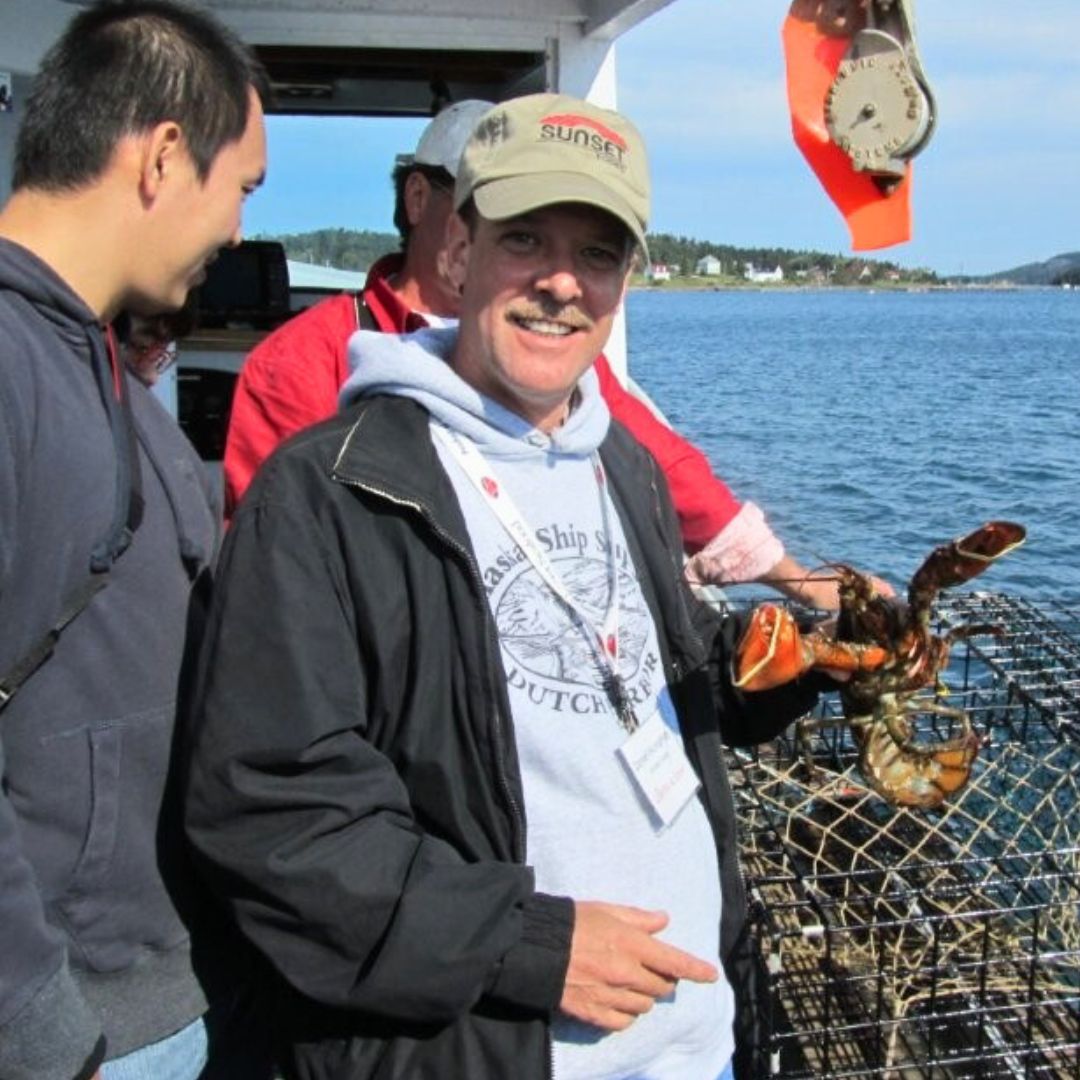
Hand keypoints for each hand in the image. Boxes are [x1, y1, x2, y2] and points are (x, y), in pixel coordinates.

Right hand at [560, 901, 717, 1030]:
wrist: (534, 948)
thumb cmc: (570, 922)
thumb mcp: (606, 910)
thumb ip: (638, 918)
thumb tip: (663, 921)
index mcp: (631, 944)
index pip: (675, 961)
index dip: (697, 970)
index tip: (711, 975)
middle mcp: (626, 974)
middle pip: (662, 986)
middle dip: (662, 978)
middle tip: (651, 967)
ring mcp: (611, 996)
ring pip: (645, 1005)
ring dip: (644, 995)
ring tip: (629, 981)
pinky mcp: (595, 1014)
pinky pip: (624, 1022)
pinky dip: (626, 1013)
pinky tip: (618, 1000)